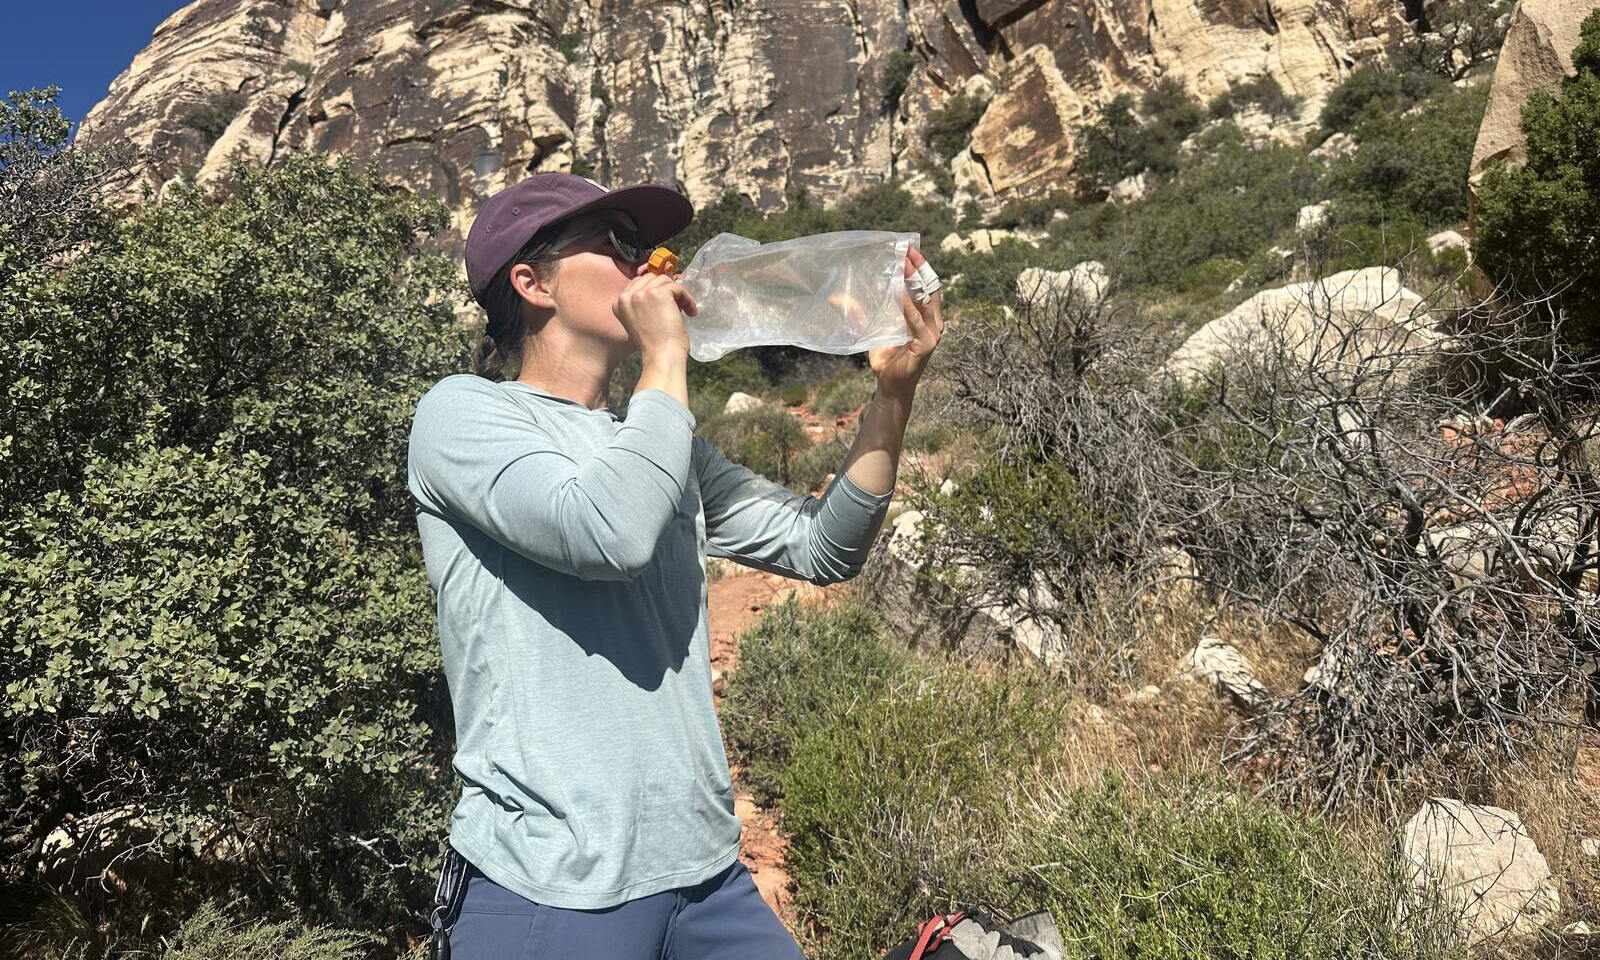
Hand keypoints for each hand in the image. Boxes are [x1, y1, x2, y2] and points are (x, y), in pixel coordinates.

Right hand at [614, 264, 697, 361]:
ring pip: (665, 281)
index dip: (656, 290)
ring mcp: (641, 294)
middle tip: (678, 305)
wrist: (661, 357)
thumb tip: (660, 290)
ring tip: (686, 310)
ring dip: (678, 294)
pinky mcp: (658, 294)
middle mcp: (626, 296)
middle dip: (667, 290)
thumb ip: (641, 305)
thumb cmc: (654, 345)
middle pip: (651, 279)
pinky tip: (691, 312)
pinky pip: (677, 287)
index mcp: (618, 303)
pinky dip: (687, 298)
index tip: (668, 303)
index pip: (639, 283)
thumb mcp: (638, 322)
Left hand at [867, 245, 943, 400]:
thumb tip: (836, 297)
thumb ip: (860, 313)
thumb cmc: (886, 359)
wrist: (890, 387)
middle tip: (906, 249)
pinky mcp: (926, 345)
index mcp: (926, 316)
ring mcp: (933, 334)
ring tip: (902, 264)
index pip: (927, 285)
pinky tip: (900, 294)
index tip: (907, 247)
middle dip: (919, 267)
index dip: (919, 265)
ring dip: (914, 281)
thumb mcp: (872, 330)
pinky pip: (917, 321)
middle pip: (929, 287)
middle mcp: (934, 323)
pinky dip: (909, 306)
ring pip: (925, 300)